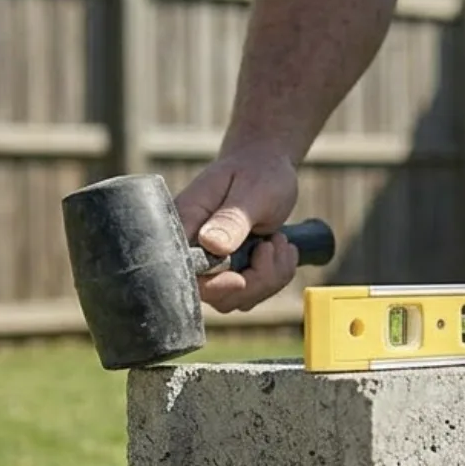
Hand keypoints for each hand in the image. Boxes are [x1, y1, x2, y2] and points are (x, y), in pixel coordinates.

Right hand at [173, 151, 301, 311]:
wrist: (266, 167)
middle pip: (214, 295)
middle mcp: (194, 248)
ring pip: (237, 298)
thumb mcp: (252, 191)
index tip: (242, 278)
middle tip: (273, 245)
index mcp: (185, 223)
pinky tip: (281, 248)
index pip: (184, 271)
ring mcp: (213, 263)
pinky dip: (276, 276)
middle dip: (254, 281)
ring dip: (270, 277)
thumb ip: (232, 218)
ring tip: (279, 241)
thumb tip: (211, 245)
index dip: (212, 285)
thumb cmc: (258, 172)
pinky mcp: (231, 270)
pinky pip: (253, 292)